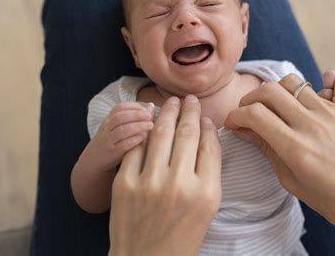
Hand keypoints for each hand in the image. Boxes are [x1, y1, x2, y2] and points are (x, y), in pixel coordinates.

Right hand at [88, 102, 154, 171]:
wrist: (93, 161)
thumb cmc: (111, 141)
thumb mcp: (116, 127)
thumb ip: (131, 117)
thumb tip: (150, 106)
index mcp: (108, 120)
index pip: (119, 108)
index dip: (134, 106)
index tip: (147, 108)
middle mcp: (107, 128)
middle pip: (121, 117)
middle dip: (137, 114)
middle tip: (150, 116)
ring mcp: (108, 141)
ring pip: (122, 130)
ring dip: (138, 126)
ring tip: (150, 125)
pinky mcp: (112, 153)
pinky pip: (124, 145)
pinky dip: (135, 139)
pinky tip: (144, 137)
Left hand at [109, 95, 221, 255]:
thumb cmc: (182, 234)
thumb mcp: (208, 207)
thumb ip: (210, 170)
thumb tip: (204, 132)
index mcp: (206, 192)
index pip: (210, 145)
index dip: (208, 125)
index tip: (205, 115)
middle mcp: (179, 185)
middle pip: (187, 133)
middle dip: (189, 111)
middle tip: (189, 99)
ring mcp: (149, 183)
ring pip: (161, 133)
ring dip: (167, 112)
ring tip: (171, 102)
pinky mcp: (125, 184)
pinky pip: (136, 147)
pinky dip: (143, 131)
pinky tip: (149, 120)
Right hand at [225, 74, 334, 255]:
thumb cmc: (331, 198)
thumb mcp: (290, 180)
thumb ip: (266, 148)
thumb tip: (243, 128)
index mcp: (296, 148)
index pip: (255, 114)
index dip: (235, 115)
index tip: (231, 123)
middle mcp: (312, 125)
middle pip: (269, 90)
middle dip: (249, 98)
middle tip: (246, 113)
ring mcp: (329, 114)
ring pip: (290, 82)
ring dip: (273, 93)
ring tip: (270, 108)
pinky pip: (310, 92)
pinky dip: (295, 98)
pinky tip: (295, 114)